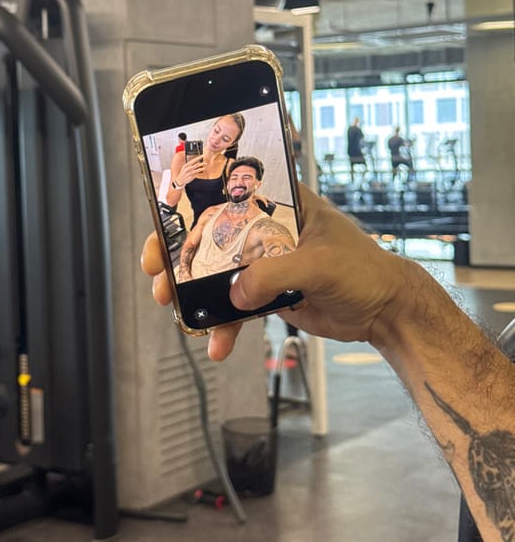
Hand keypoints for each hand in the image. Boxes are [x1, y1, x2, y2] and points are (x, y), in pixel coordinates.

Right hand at [141, 184, 413, 359]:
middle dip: (179, 255)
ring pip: (217, 274)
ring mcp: (266, 262)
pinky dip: (224, 326)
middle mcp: (267, 228)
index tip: (163, 226)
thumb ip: (274, 275)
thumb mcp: (319, 264)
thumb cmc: (364, 270)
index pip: (228, 196)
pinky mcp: (269, 293)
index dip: (190, 208)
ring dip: (193, 294)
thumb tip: (234, 295)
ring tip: (174, 310)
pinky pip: (236, 307)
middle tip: (156, 273)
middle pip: (211, 235)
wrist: (385, 311)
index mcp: (281, 203)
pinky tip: (217, 345)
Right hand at [173, 155, 203, 186]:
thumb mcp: (184, 168)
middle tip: (205, 163)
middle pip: (197, 164)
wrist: (179, 180)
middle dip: (202, 163)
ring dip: (202, 168)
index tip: (202, 156)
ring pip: (198, 169)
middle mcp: (188, 168)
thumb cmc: (182, 173)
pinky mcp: (192, 176)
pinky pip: (197, 173)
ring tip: (205, 167)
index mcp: (186, 165)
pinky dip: (200, 172)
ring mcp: (190, 172)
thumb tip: (195, 161)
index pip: (193, 160)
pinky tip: (202, 171)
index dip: (198, 158)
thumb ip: (189, 165)